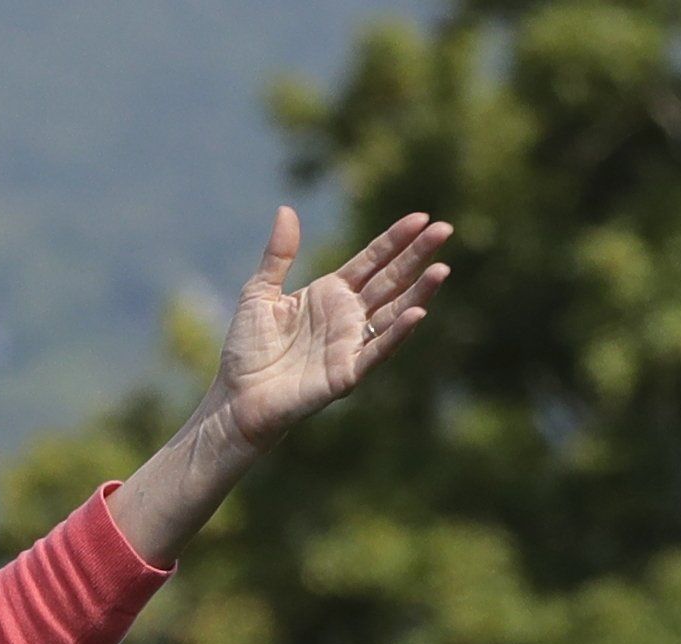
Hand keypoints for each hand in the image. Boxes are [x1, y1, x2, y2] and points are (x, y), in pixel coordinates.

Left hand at [204, 206, 451, 454]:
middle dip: (417, 256)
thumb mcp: (259, 293)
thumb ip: (278, 255)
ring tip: (442, 269)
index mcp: (331, 293)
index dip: (395, 240)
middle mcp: (348, 316)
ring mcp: (350, 345)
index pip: (372, 261)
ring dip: (419, 293)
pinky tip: (417, 313)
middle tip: (444, 229)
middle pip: (391, 280)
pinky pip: (377, 351)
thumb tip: (286, 209)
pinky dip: (397, 334)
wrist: (236, 397)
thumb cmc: (247, 349)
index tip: (420, 217)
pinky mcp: (346, 374)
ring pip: (393, 314)